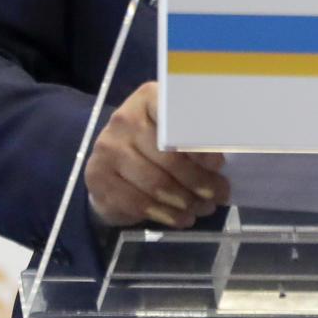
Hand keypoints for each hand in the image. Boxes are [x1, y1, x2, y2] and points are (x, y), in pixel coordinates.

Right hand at [84, 82, 228, 228]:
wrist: (111, 167)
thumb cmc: (152, 145)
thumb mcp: (174, 133)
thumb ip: (193, 139)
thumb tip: (219, 163)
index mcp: (148, 98)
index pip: (176, 117)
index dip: (199, 143)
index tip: (218, 164)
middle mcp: (123, 119)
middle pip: (169, 157)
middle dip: (199, 181)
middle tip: (219, 195)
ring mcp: (107, 148)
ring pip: (155, 183)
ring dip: (185, 201)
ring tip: (203, 209)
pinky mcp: (98, 177)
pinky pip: (137, 202)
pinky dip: (165, 214)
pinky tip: (180, 218)